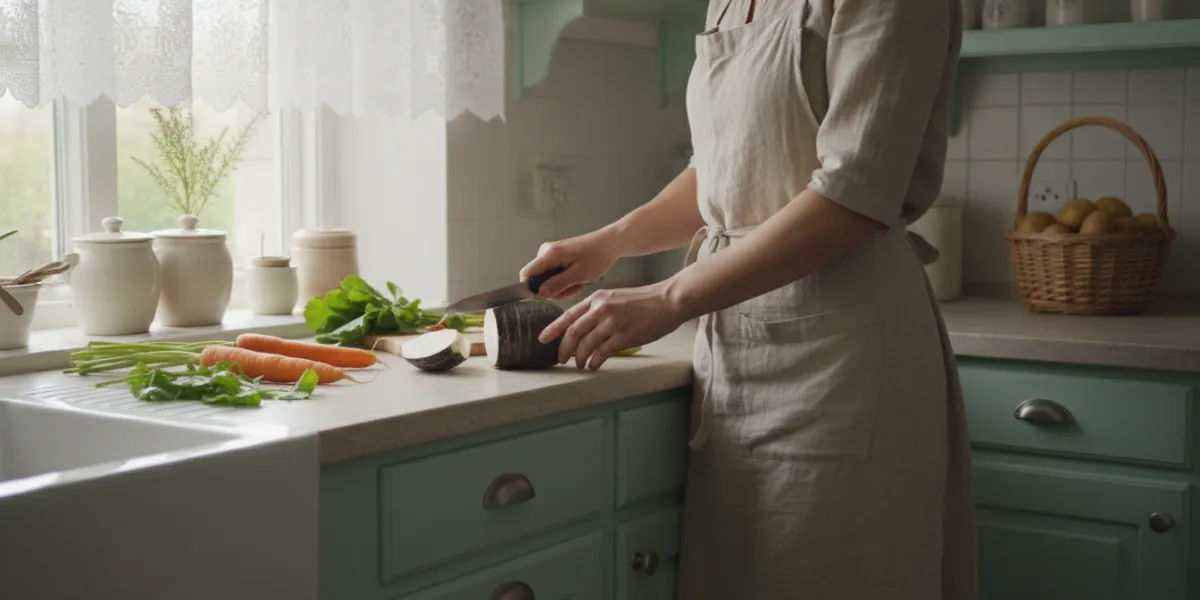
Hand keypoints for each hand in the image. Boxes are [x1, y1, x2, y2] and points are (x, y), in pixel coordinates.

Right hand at [519, 230, 621, 300]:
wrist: (609, 244)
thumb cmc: (597, 257)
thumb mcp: (579, 275)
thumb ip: (557, 284)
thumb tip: (540, 293)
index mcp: (548, 254)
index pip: (526, 274)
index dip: (533, 289)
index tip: (550, 295)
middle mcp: (545, 252)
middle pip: (538, 280)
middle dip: (556, 289)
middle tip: (575, 287)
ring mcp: (550, 254)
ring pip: (547, 280)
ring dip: (563, 286)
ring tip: (580, 282)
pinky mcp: (556, 256)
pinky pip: (554, 275)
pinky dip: (566, 280)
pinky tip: (578, 278)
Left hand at [539, 282, 685, 370]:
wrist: (668, 300)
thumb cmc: (645, 301)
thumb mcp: (616, 297)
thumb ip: (599, 309)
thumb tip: (584, 327)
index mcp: (598, 298)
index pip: (569, 315)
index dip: (554, 329)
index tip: (543, 339)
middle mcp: (602, 309)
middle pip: (574, 332)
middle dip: (564, 348)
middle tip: (561, 359)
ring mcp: (613, 322)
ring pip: (586, 344)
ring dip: (580, 358)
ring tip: (580, 364)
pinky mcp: (625, 336)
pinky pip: (602, 352)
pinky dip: (595, 361)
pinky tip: (594, 365)